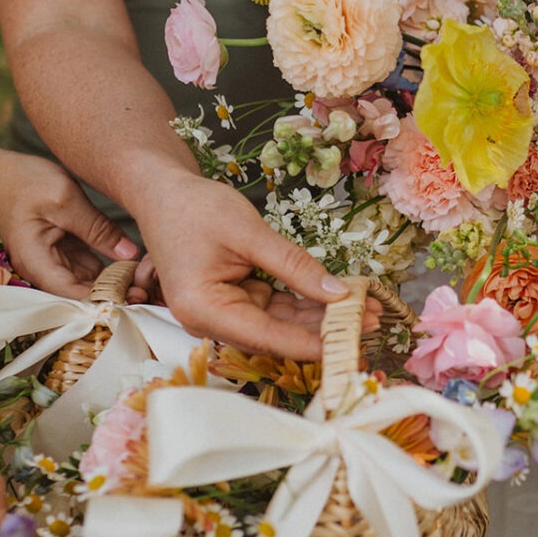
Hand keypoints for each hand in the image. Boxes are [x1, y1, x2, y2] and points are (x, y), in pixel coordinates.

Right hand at [0, 145, 138, 297]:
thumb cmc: (24, 181)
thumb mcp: (65, 199)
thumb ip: (97, 228)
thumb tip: (131, 254)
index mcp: (36, 261)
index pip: (73, 294)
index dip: (105, 300)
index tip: (136, 296)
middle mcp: (43, 269)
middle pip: (83, 295)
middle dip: (115, 295)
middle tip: (151, 290)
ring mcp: (54, 263)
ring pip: (90, 284)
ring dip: (116, 285)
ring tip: (148, 281)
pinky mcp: (64, 254)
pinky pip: (90, 270)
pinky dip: (110, 270)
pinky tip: (135, 269)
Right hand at [129, 172, 348, 359]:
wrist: (163, 194)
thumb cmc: (195, 208)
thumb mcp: (248, 232)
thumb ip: (293, 265)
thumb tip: (338, 294)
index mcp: (203, 309)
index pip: (268, 336)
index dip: (313, 342)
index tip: (354, 341)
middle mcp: (210, 320)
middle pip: (277, 336)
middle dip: (326, 329)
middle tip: (373, 320)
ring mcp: (224, 313)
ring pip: (281, 324)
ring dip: (322, 318)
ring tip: (367, 310)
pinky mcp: (237, 302)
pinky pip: (277, 309)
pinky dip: (307, 304)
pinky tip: (340, 299)